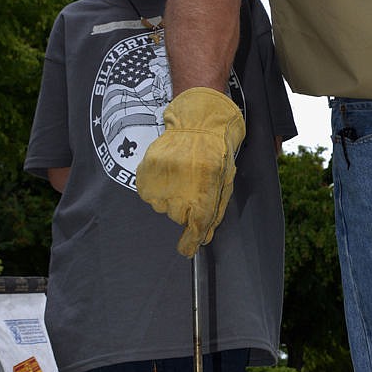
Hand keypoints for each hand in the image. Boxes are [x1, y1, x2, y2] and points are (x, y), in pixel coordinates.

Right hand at [136, 88, 245, 256]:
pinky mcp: (146, 173)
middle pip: (177, 217)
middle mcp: (180, 188)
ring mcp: (161, 180)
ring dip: (170, 197)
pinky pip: (148, 194)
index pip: (194, 226)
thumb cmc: (216, 151)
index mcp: (204, 190)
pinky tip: (167, 173)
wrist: (197, 120)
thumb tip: (204, 237)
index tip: (186, 250)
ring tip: (180, 176)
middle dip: (185, 209)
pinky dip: (156, 188)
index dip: (189, 242)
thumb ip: (215, 211)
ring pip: (161, 206)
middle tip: (192, 187)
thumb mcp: (225, 181)